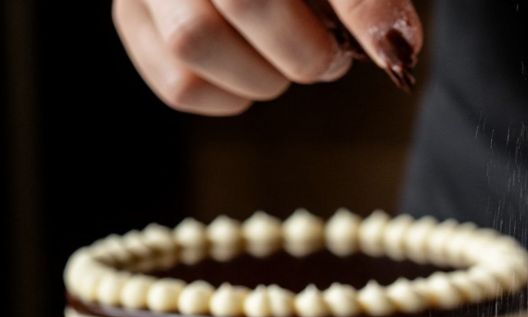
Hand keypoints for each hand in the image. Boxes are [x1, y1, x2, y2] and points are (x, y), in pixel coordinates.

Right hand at [113, 0, 421, 114]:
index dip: (356, 13)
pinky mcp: (131, 18)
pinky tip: (255, 72)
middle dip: (303, 52)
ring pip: (192, 45)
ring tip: (289, 63)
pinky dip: (230, 97)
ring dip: (262, 77)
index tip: (390, 49)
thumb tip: (395, 51)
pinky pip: (178, 84)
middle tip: (330, 57)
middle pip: (238, 7)